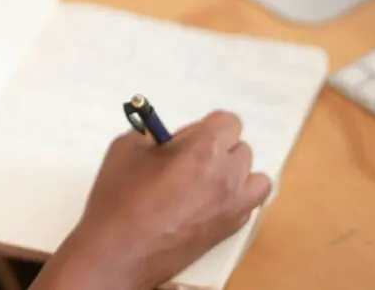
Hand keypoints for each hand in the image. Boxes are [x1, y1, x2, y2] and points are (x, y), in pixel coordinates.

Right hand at [55, 111, 271, 289]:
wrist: (119, 251)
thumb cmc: (120, 201)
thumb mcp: (126, 148)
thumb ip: (152, 133)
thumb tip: (164, 136)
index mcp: (204, 149)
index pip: (229, 122)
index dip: (208, 126)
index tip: (190, 136)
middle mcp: (226, 175)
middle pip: (241, 149)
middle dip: (219, 149)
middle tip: (189, 159)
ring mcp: (232, 205)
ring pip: (255, 178)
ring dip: (237, 174)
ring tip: (209, 181)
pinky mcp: (230, 229)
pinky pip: (249, 205)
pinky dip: (237, 199)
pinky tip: (210, 202)